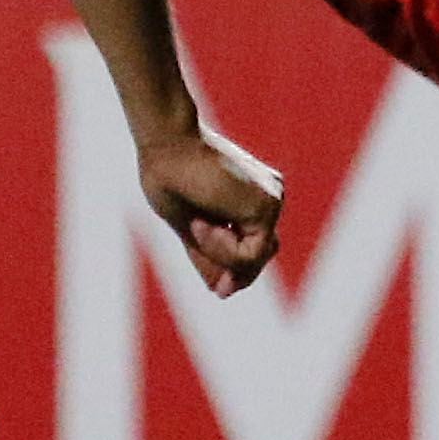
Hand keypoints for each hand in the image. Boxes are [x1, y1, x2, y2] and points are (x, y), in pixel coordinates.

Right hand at [137, 120, 283, 295]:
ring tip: (197, 225)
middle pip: (260, 256)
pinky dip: (222, 249)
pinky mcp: (268, 205)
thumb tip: (224, 293)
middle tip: (197, 241)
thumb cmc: (171, 179)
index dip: (234, 270)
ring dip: (220, 254)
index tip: (219, 284)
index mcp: (250, 200)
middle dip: (231, 268)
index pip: (252, 249)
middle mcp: (268, 198)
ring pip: (255, 258)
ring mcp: (272, 200)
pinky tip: (202, 223)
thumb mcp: (192, 230)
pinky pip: (251, 254)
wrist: (167, 146)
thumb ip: (211, 259)